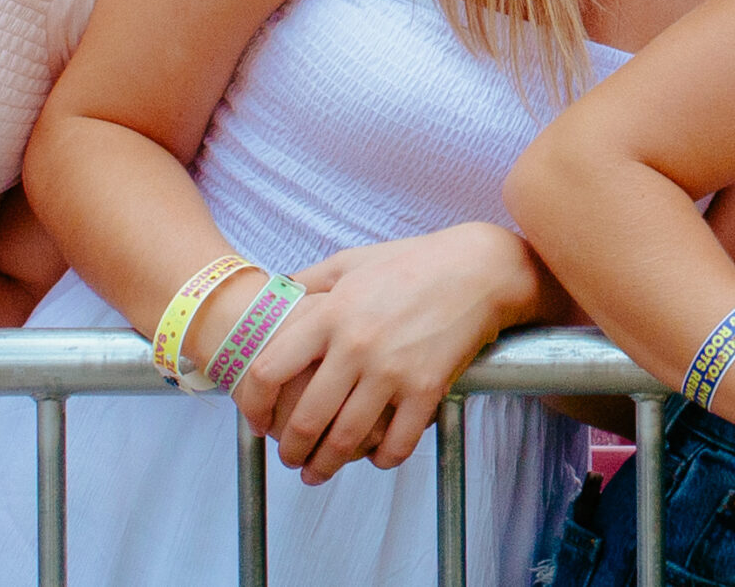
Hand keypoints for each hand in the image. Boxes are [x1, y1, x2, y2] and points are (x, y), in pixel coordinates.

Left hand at [233, 223, 536, 483]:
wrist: (480, 269)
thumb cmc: (413, 262)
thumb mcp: (352, 261)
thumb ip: (308, 280)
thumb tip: (273, 295)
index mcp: (330, 314)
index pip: (268, 372)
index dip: (254, 407)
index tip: (259, 422)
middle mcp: (355, 346)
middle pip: (305, 419)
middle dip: (291, 450)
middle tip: (291, 459)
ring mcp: (392, 370)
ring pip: (345, 439)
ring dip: (326, 466)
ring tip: (319, 473)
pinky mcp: (427, 388)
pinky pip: (397, 443)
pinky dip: (381, 460)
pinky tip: (375, 458)